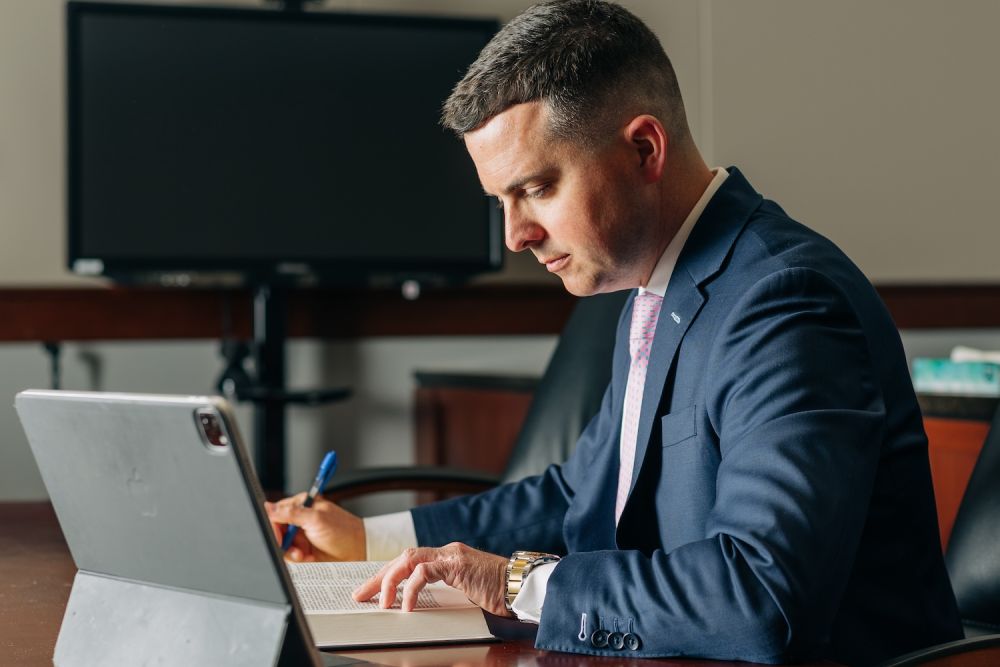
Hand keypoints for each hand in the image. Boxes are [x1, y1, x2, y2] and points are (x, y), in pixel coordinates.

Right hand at [265, 493, 364, 561]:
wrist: (358, 552)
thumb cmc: (343, 531)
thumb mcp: (316, 519)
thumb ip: (292, 513)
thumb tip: (269, 507)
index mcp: (302, 505)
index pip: (276, 512)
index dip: (274, 525)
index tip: (279, 537)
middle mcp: (300, 520)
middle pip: (276, 531)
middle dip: (283, 542)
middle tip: (295, 549)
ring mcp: (301, 536)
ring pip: (282, 546)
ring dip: (292, 553)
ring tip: (304, 555)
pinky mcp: (303, 550)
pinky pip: (290, 556)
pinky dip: (298, 559)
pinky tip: (309, 558)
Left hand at [352, 542, 512, 617]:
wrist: (524, 587)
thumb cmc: (501, 595)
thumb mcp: (466, 595)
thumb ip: (445, 595)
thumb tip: (421, 613)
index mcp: (447, 559)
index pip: (409, 562)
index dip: (387, 576)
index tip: (372, 592)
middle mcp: (447, 553)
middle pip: (402, 558)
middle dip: (379, 577)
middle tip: (361, 595)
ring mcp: (452, 556)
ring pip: (408, 559)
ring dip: (390, 581)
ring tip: (381, 602)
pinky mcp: (457, 564)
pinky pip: (425, 572)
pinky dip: (411, 588)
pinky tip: (406, 605)